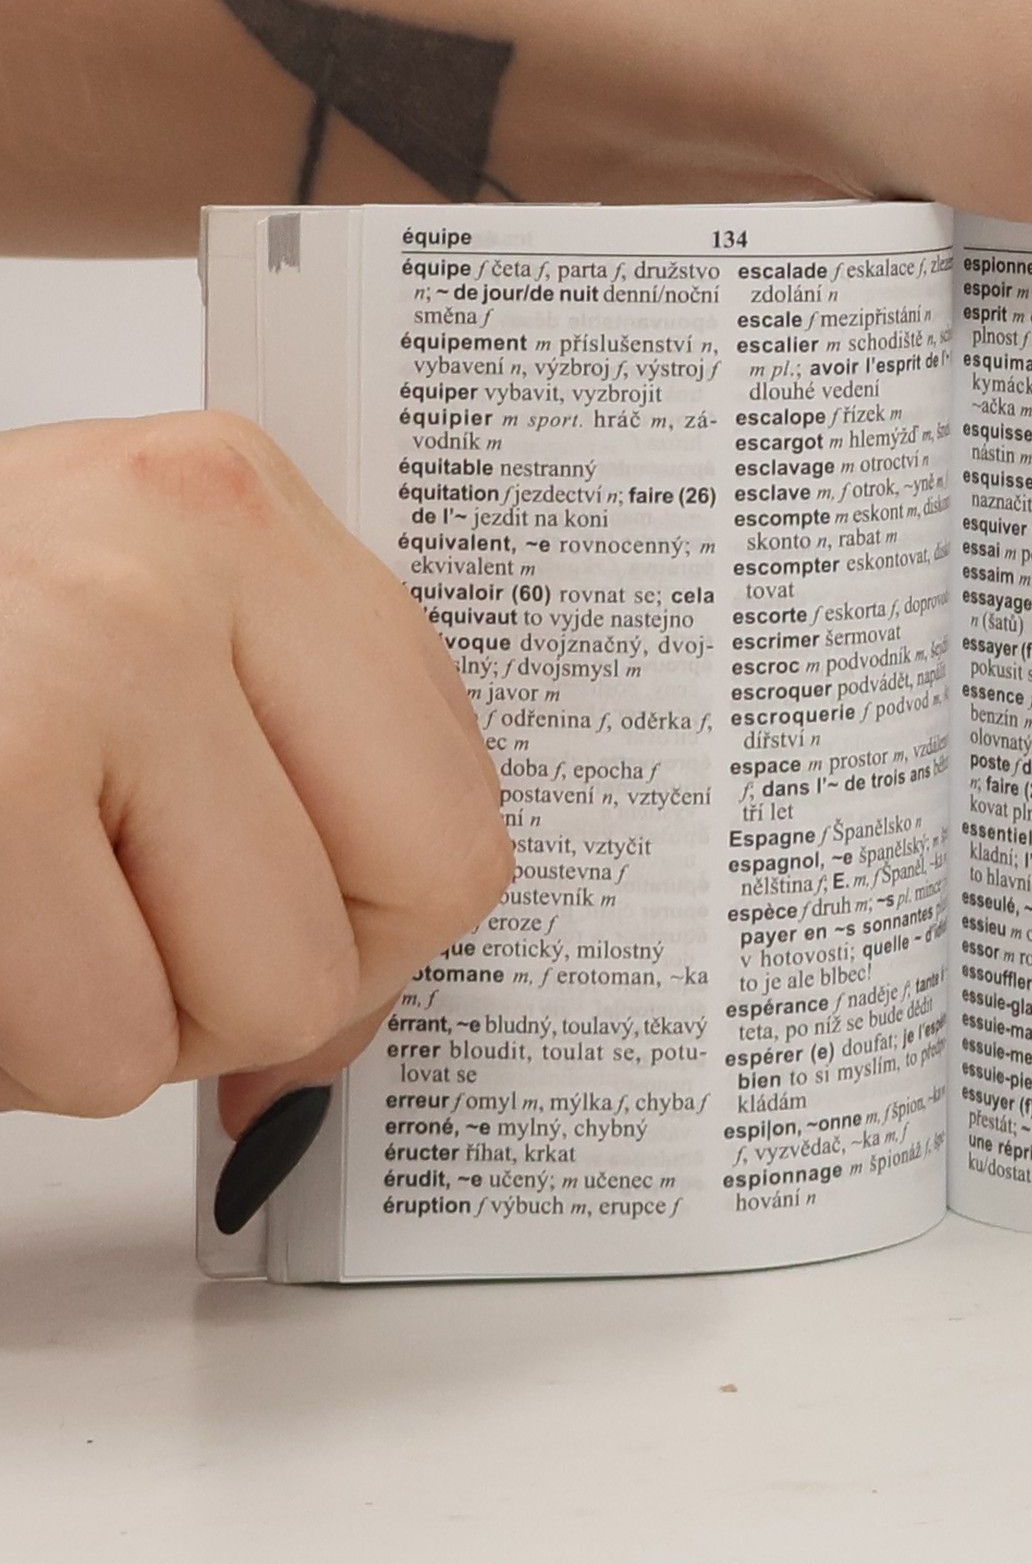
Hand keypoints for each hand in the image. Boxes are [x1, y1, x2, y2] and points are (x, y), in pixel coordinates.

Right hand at [0, 410, 511, 1134]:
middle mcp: (170, 554)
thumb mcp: (113, 644)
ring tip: (8, 904)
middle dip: (240, 994)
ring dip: (106, 1022)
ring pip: (235, 1011)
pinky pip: (83, 1044)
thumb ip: (272, 791)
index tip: (296, 945)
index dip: (374, 939)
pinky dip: (9, 1046)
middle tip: (109, 927)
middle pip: (363, 933)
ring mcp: (64, 654)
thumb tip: (326, 1054)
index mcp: (238, 509)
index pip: (454, 820)